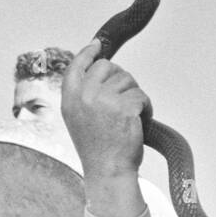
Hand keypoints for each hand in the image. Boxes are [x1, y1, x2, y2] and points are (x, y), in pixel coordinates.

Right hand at [61, 40, 149, 180]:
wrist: (108, 172)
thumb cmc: (98, 149)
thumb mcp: (79, 119)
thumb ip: (83, 95)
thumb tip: (99, 67)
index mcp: (69, 98)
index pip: (77, 65)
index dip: (88, 53)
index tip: (98, 45)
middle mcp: (84, 96)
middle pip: (108, 66)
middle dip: (120, 78)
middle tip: (125, 99)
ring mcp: (103, 100)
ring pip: (127, 80)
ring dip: (134, 96)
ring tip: (131, 118)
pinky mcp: (124, 107)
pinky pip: (141, 96)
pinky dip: (146, 108)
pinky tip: (140, 123)